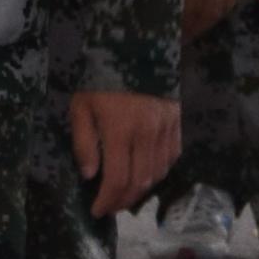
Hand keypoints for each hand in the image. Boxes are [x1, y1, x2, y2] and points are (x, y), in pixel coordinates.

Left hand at [67, 89, 179, 211]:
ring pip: (158, 174)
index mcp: (121, 130)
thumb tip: (90, 176)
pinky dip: (158, 173)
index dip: (107, 201)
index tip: (97, 211)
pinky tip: (145, 175)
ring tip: (124, 195)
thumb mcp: (81, 106)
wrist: (137, 47)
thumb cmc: (102, 77)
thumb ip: (84, 142)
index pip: (117, 179)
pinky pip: (171, 158)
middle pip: (140, 182)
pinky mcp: (177, 122)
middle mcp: (148, 133)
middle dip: (122, 201)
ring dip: (140, 191)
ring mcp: (167, 128)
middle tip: (109, 207)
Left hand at [174, 0, 249, 37]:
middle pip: (211, 9)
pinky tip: (214, 11)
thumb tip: (159, 4)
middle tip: (182, 38)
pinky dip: (226, 3)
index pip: (194, 8)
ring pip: (226, 1)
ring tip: (196, 27)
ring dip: (210, 18)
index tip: (173, 38)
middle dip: (196, 27)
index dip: (184, 27)